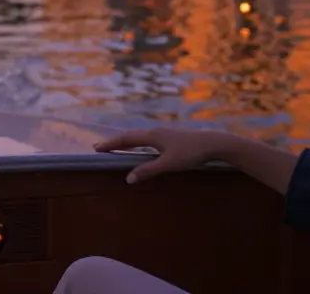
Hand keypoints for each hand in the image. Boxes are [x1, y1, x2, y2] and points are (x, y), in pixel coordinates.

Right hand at [94, 128, 233, 183]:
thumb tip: (128, 178)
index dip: (111, 144)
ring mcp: (164, 132)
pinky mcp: (171, 137)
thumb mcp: (168, 164)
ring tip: (116, 146)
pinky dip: (137, 142)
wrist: (213, 143)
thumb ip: (148, 171)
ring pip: (140, 136)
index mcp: (152, 136)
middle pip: (131, 136)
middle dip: (115, 141)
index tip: (96, 148)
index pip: (126, 139)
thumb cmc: (191, 154)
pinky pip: (148, 138)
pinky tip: (141, 147)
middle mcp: (156, 131)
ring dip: (126, 141)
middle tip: (100, 147)